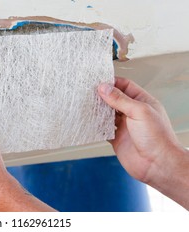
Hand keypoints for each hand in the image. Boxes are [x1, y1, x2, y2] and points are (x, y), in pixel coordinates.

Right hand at [98, 77, 188, 208]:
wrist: (158, 165)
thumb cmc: (158, 139)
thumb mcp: (139, 112)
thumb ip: (120, 99)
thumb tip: (104, 88)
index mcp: (142, 102)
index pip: (125, 86)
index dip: (112, 82)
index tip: (98, 81)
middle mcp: (133, 113)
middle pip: (114, 99)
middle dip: (102, 95)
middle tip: (88, 92)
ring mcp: (124, 126)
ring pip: (107, 113)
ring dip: (98, 110)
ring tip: (87, 104)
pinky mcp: (117, 138)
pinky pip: (103, 129)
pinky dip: (96, 126)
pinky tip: (90, 122)